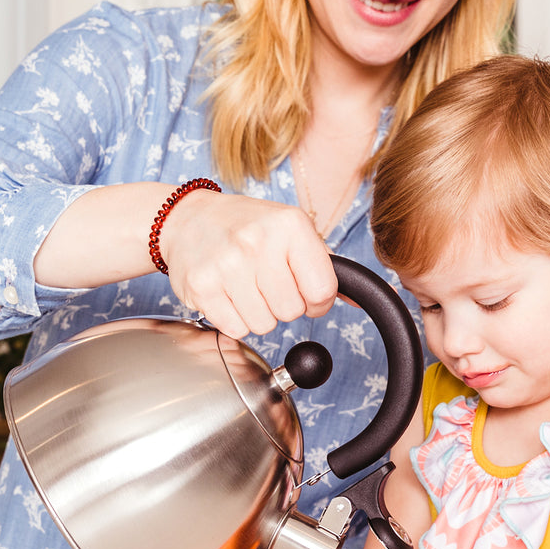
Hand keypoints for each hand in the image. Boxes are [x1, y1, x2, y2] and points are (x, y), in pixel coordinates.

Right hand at [159, 189, 335, 337]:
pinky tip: (228, 294)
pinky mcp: (202, 287)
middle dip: (284, 305)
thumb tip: (360, 300)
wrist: (189, 219)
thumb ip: (326, 267)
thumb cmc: (247, 227)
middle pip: (292, 312)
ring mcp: (227, 265)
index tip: (304, 291)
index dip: (317, 300)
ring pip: (265, 325)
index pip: (323, 290)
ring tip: (246, 287)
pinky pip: (236, 329)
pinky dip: (235, 320)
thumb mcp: (292, 231)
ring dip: (259, 314)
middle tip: (267, 284)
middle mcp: (258, 242)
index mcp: (290, 225)